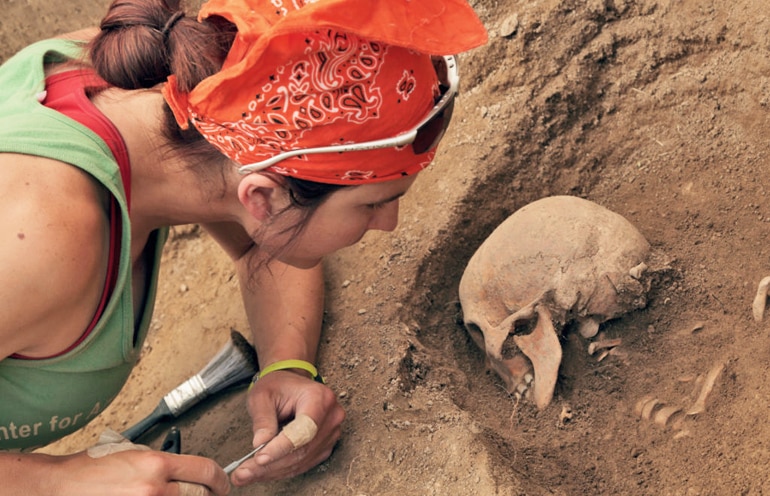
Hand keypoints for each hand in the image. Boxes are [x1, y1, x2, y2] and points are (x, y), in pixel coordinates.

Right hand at [75, 429, 229, 495]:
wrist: (58, 488)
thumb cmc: (89, 470)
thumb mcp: (132, 453)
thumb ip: (162, 464)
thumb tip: (187, 473)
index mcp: (155, 464)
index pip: (206, 470)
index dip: (220, 479)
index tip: (222, 483)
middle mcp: (154, 489)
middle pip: (202, 495)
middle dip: (209, 495)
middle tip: (209, 495)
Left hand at [231, 370, 344, 484]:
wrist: (290, 384)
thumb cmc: (276, 386)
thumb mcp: (262, 396)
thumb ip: (263, 419)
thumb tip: (260, 445)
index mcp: (319, 398)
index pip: (303, 429)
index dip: (281, 447)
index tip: (259, 458)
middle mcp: (331, 416)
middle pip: (302, 449)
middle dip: (271, 464)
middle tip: (243, 474)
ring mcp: (331, 433)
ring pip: (302, 460)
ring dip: (273, 471)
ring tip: (245, 475)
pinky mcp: (325, 445)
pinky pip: (304, 463)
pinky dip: (281, 470)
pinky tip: (261, 472)